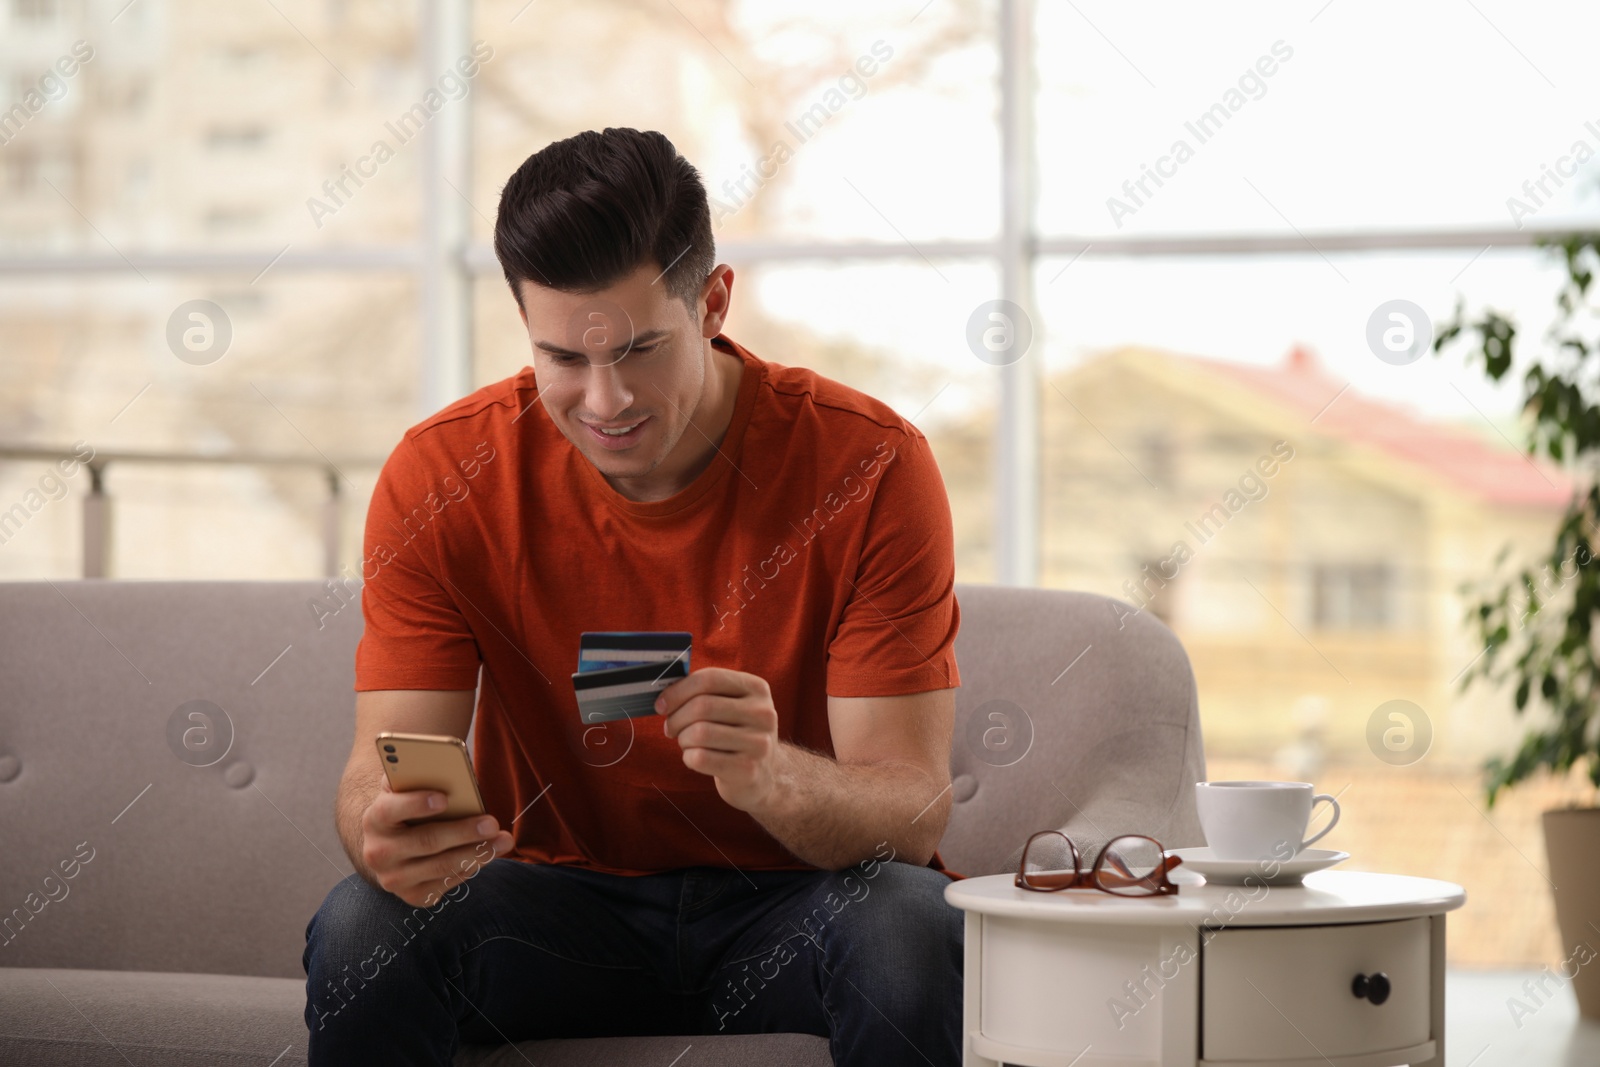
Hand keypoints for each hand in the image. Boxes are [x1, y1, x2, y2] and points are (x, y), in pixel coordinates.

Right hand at [360, 780, 514, 906]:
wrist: (392, 844)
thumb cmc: (408, 806)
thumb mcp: (406, 788)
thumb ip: (416, 775)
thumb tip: (447, 767)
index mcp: (375, 818)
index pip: (390, 810)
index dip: (416, 803)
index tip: (444, 798)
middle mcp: (378, 853)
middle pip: (426, 841)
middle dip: (463, 832)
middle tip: (492, 823)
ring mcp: (394, 879)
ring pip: (441, 867)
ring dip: (477, 853)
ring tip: (503, 840)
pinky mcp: (413, 896)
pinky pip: (447, 883)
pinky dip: (470, 868)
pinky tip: (487, 855)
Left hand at [657, 667, 782, 812]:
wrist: (763, 774)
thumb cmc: (734, 733)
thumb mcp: (730, 706)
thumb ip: (703, 693)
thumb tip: (664, 694)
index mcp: (757, 688)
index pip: (710, 679)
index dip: (678, 690)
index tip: (661, 704)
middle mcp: (763, 713)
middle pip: (702, 706)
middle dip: (676, 718)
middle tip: (670, 728)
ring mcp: (758, 743)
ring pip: (699, 733)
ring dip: (683, 739)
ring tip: (686, 743)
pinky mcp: (748, 770)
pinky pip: (701, 758)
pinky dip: (688, 758)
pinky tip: (694, 758)